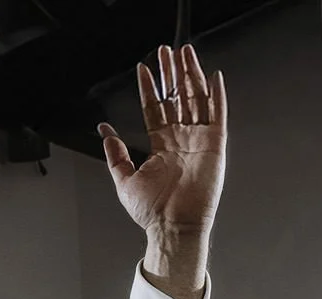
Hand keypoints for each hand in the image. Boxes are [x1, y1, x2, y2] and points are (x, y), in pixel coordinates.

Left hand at [100, 44, 226, 239]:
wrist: (172, 225)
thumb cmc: (151, 210)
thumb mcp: (124, 178)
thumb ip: (115, 154)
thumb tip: (104, 131)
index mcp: (161, 144)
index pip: (155, 108)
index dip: (150, 88)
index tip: (144, 69)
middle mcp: (181, 138)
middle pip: (177, 97)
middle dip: (171, 73)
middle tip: (166, 51)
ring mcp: (198, 139)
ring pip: (195, 99)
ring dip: (190, 75)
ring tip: (184, 53)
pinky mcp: (215, 145)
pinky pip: (217, 114)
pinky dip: (216, 96)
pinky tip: (213, 77)